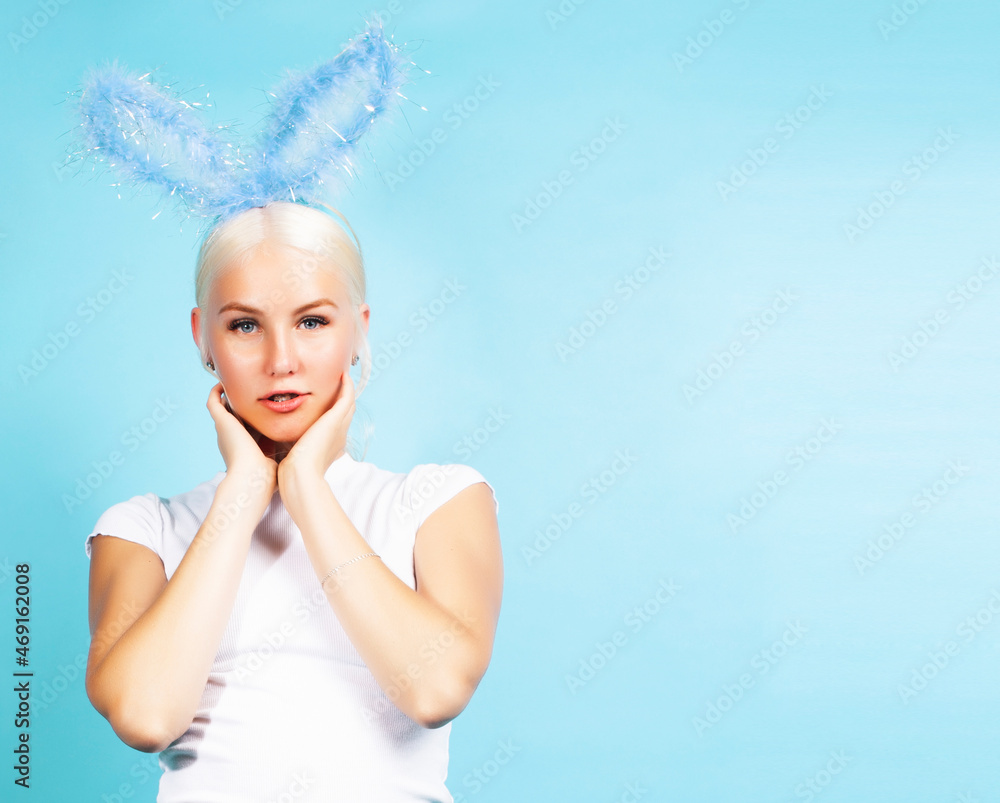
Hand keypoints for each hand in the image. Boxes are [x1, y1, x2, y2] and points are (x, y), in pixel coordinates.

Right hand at [206, 383, 277, 498]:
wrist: (253, 478)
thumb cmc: (266, 476)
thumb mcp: (276, 459)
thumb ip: (283, 452)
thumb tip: (298, 449)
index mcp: (241, 445)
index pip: (244, 425)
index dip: (251, 414)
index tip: (263, 404)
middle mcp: (229, 436)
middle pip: (231, 414)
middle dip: (239, 402)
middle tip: (251, 387)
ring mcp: (223, 429)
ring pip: (220, 407)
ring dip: (227, 395)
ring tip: (237, 380)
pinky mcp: (221, 422)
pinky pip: (213, 401)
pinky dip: (217, 391)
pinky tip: (227, 381)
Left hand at [278, 371, 355, 484]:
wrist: (300, 474)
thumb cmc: (293, 472)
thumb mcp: (295, 459)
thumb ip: (292, 450)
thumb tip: (280, 449)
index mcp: (331, 446)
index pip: (337, 426)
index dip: (335, 414)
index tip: (328, 404)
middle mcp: (339, 436)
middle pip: (347, 413)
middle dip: (344, 399)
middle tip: (340, 385)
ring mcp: (340, 427)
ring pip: (349, 404)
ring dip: (347, 390)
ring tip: (342, 378)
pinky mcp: (336, 419)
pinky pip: (347, 397)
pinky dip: (347, 386)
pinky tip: (342, 376)